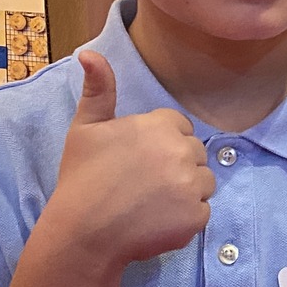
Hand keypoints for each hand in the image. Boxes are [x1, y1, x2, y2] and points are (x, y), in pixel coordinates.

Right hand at [40, 51, 214, 271]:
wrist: (82, 233)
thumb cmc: (82, 179)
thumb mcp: (86, 128)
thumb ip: (98, 88)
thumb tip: (89, 52)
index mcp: (160, 125)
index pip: (181, 128)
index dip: (161, 146)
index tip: (138, 162)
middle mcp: (181, 150)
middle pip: (196, 155)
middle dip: (176, 167)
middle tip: (141, 185)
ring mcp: (191, 185)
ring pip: (204, 183)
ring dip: (184, 193)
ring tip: (149, 204)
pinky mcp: (196, 216)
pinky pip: (202, 213)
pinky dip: (184, 220)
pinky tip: (156, 222)